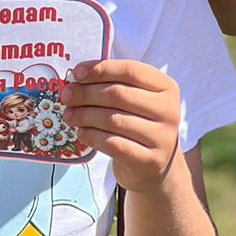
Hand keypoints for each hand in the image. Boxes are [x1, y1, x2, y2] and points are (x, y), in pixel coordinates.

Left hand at [62, 60, 181, 192]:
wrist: (155, 166)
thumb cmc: (139, 125)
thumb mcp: (136, 100)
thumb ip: (113, 85)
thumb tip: (77, 79)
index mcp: (166, 87)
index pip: (131, 71)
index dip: (101, 69)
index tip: (77, 73)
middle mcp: (169, 110)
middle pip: (119, 94)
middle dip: (87, 93)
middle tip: (67, 96)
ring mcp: (162, 137)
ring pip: (114, 120)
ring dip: (85, 116)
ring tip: (69, 115)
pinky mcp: (150, 160)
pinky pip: (114, 144)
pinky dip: (93, 137)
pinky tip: (82, 133)